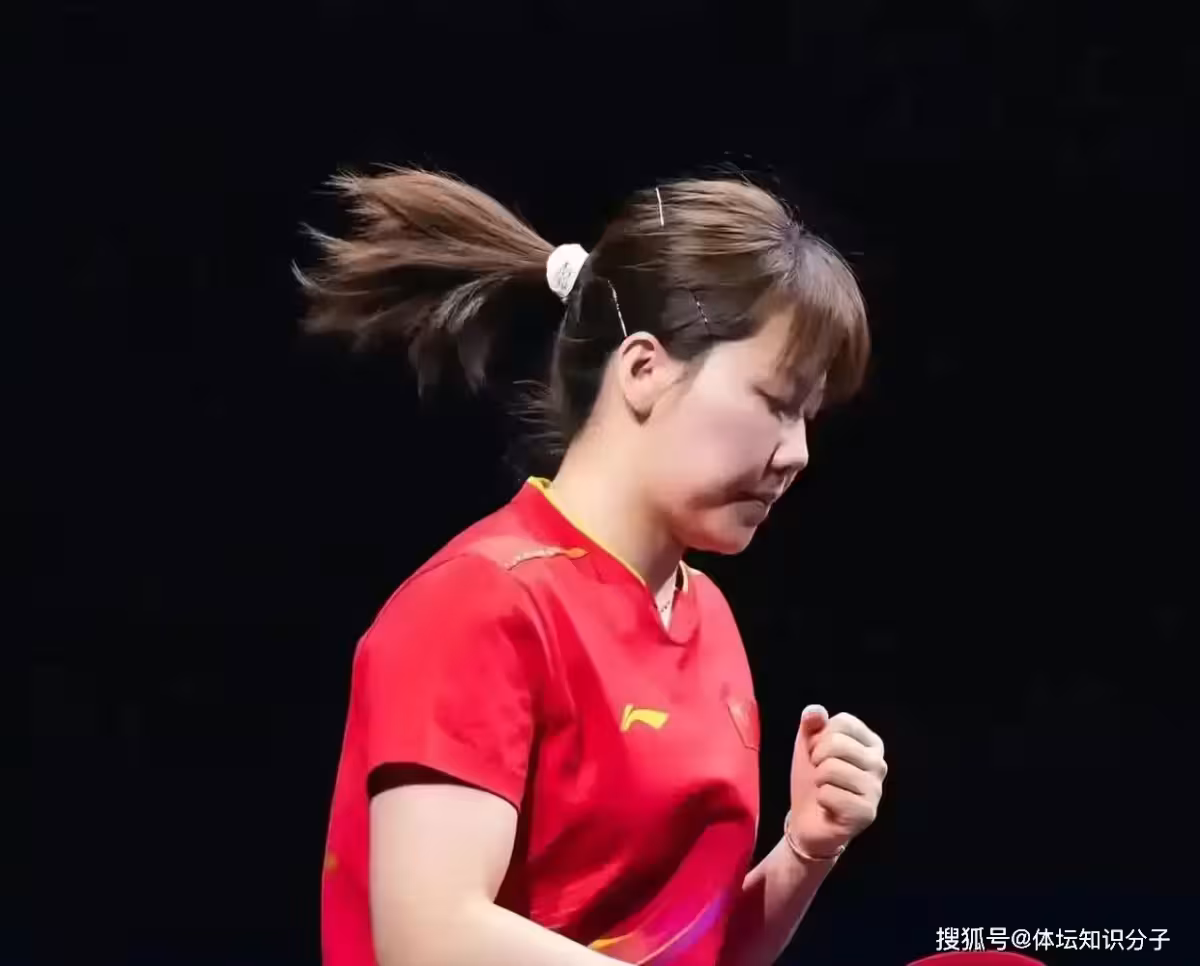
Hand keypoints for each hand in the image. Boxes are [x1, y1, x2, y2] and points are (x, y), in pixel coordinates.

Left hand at [787, 705, 886, 859]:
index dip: (819, 737)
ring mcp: (876, 789)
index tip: (818, 753)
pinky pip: (829, 794)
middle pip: (836, 743)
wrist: (807, 819)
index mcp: (871, 743)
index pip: (842, 722)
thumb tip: (816, 712)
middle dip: (816, 759)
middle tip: (819, 774)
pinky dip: (821, 800)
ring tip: (825, 789)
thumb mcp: (808, 744)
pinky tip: (829, 807)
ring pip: (830, 769)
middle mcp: (879, 764)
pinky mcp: (867, 813)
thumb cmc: (812, 778)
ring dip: (818, 781)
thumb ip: (811, 723)